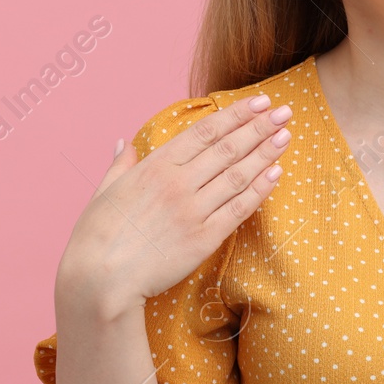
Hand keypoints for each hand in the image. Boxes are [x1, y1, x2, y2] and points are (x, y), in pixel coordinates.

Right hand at [54, 95, 292, 320]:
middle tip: (284, 111)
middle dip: (260, 127)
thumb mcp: (104, 192)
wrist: (101, 281)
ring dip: (266, 153)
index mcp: (155, 167)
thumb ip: (120, 165)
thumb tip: (124, 143)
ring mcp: (193, 211)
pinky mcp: (204, 239)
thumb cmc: (96, 237)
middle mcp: (178, 184)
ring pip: (238, 175)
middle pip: (228, 148)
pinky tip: (276, 173)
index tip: (258, 102)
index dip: (236, 115)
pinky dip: (260, 189)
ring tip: (286, 136)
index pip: (205, 132)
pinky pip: (239, 209)